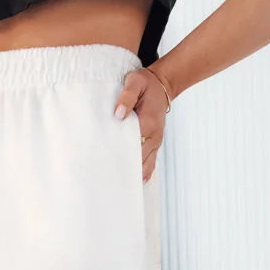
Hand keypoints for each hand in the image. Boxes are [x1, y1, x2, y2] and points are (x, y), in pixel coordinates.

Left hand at [114, 66, 170, 182]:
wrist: (162, 85)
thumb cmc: (145, 84)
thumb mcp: (135, 82)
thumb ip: (127, 97)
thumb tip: (118, 115)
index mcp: (148, 124)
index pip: (132, 146)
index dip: (120, 157)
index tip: (107, 167)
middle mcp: (154, 137)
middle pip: (139, 160)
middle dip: (125, 169)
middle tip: (108, 182)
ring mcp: (156, 142)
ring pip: (146, 165)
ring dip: (134, 175)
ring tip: (120, 187)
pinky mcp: (155, 144)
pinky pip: (151, 163)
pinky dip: (143, 174)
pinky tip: (134, 183)